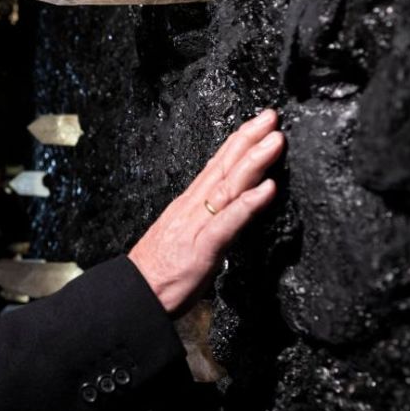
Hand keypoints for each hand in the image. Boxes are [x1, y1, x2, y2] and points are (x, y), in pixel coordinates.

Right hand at [128, 108, 283, 316]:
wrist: (135, 293)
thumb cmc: (158, 271)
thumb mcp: (183, 237)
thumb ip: (205, 221)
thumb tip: (226, 212)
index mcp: (187, 205)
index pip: (216, 167)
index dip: (237, 143)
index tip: (256, 124)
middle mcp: (192, 208)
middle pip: (224, 167)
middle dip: (249, 139)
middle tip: (271, 117)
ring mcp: (197, 225)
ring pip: (229, 187)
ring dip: (254, 161)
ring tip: (275, 142)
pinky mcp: (203, 247)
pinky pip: (229, 222)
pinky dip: (248, 204)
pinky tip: (266, 189)